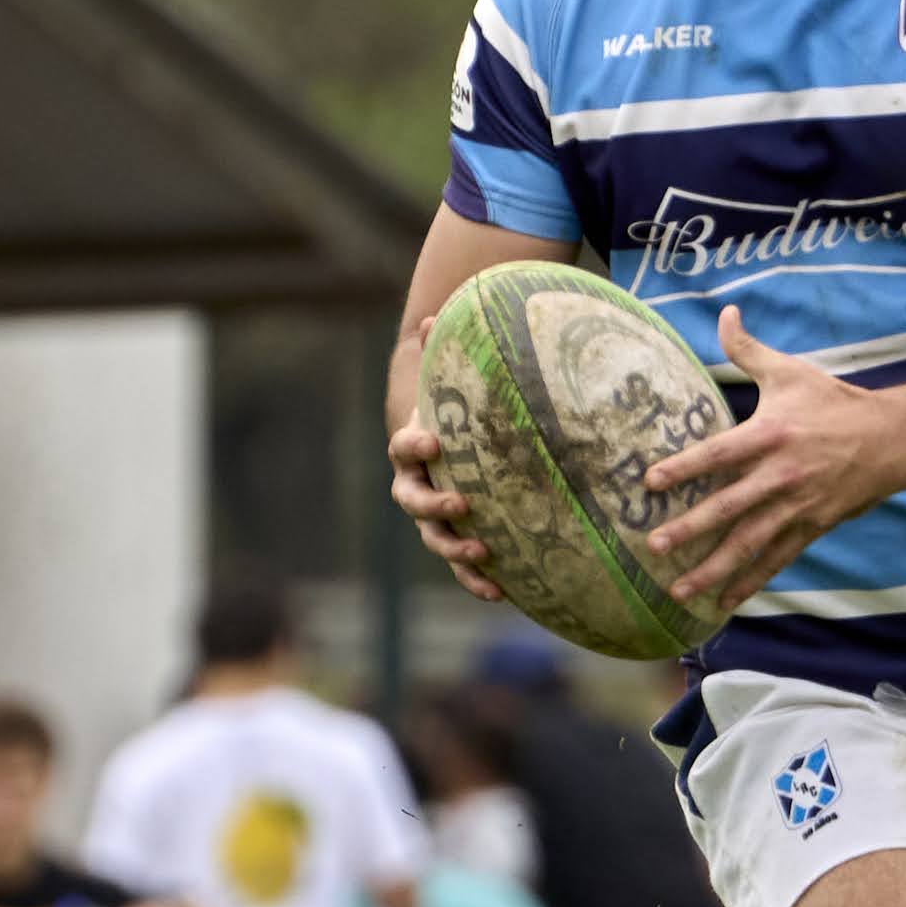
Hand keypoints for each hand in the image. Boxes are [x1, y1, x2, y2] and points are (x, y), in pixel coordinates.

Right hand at [388, 317, 501, 598]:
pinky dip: (476, 579)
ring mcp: (434, 518)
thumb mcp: (451, 380)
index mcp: (413, 447)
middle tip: (460, 503)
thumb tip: (436, 313)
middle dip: (433, 504)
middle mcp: (415, 485)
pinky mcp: (457, 540)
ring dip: (454, 548)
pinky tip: (502, 592)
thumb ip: (445, 352)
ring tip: (482, 552)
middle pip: (412, 500)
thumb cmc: (456, 410)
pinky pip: (461, 566)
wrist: (451, 444)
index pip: (404, 446)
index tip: (433, 439)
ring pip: (433, 539)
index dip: (413, 444)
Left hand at [638, 312, 905, 612]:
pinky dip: (752, 581)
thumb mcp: (791, 372)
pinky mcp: (813, 526)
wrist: (893, 438)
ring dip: (714, 568)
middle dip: (690, 528)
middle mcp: (781, 474)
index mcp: (770, 434)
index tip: (650, 482)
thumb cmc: (835, 401)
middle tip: (654, 546)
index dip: (685, 467)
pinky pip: (777, 558)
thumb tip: (726, 313)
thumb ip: (749, 350)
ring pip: (750, 542)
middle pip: (729, 506)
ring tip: (679, 590)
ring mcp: (798, 505)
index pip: (719, 453)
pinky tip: (725, 601)